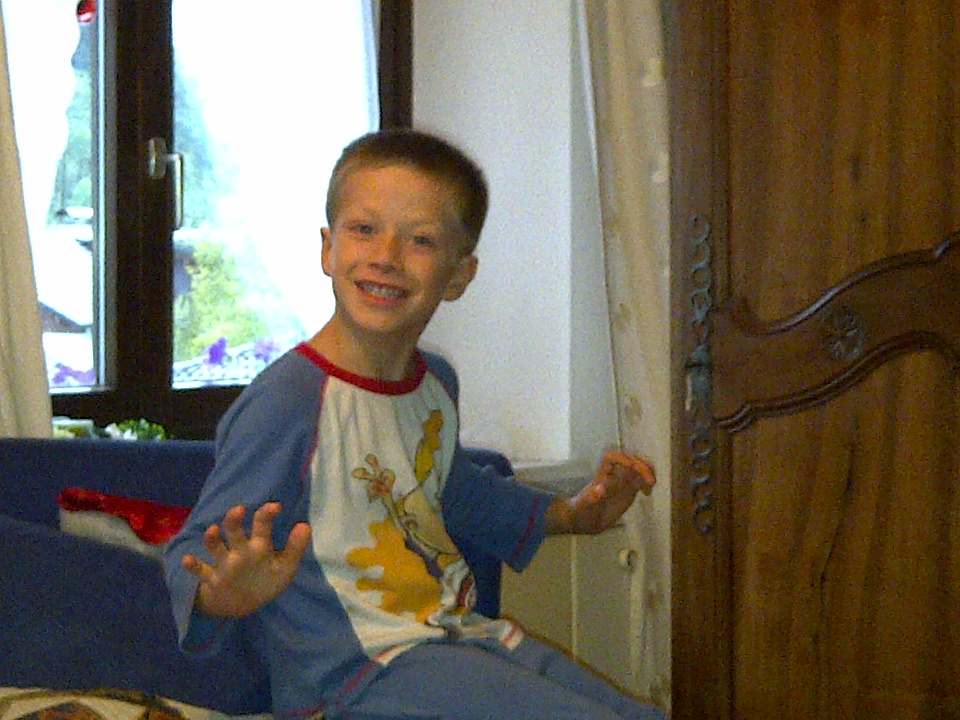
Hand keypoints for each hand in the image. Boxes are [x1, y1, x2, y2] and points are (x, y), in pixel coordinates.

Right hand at [182, 502, 311, 617]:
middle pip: (233, 530)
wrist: (244, 603)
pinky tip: (187, 560)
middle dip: (233, 519)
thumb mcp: (285, 566)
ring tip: (212, 531)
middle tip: (239, 510)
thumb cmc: (266, 578)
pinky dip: (193, 566)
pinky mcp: (213, 580)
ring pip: (216, 547)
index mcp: (259, 545)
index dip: (267, 514)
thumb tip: (306, 526)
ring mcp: (224, 564)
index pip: (261, 524)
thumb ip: (296, 547)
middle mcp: (239, 551)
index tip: (275, 506)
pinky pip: (201, 572)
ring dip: (212, 539)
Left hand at [545, 450, 655, 534]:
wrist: (584, 521)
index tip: (632, 466)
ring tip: (652, 483)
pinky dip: (646, 484)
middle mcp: (613, 476)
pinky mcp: (627, 491)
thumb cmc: (579, 511)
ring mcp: (621, 483)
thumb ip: (590, 498)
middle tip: (650, 480)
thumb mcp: (582, 506)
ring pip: (637, 470)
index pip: (610, 458)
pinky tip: (647, 494)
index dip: (622, 458)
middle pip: (628, 461)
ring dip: (646, 472)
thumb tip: (600, 488)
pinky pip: (640, 481)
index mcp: (601, 475)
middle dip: (640, 466)